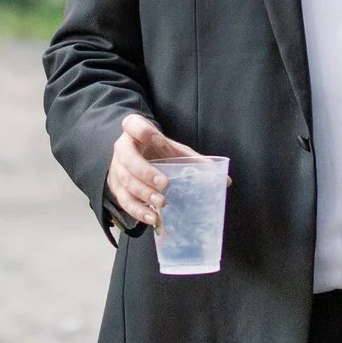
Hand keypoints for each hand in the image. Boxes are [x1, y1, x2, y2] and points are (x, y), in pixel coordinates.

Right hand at [106, 113, 200, 229]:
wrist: (137, 158)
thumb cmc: (158, 153)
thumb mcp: (175, 151)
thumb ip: (196, 161)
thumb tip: (225, 181)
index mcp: (135, 132)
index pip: (132, 125)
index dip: (143, 131)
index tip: (158, 140)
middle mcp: (122, 149)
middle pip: (128, 159)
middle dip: (145, 172)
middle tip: (164, 184)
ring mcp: (117, 169)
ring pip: (125, 182)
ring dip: (143, 194)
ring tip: (161, 204)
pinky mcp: (116, 187)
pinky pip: (123, 200)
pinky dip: (137, 210)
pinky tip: (152, 217)